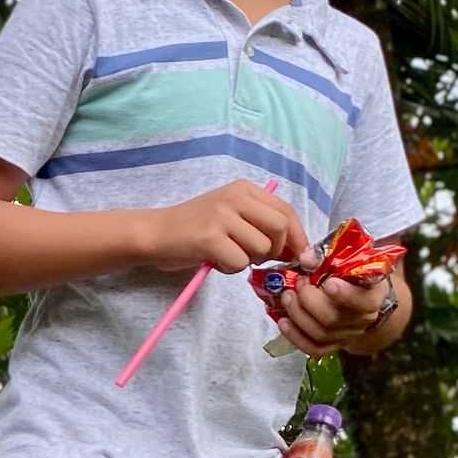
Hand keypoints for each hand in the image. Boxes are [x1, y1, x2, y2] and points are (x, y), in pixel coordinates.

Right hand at [140, 180, 310, 277]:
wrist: (155, 233)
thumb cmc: (194, 228)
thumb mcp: (230, 214)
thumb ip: (260, 224)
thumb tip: (297, 250)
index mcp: (243, 189)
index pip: (286, 210)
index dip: (299, 236)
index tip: (302, 255)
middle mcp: (235, 197)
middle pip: (280, 227)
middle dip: (276, 250)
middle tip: (257, 258)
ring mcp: (222, 216)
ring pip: (261, 247)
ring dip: (249, 260)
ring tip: (228, 255)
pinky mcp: (210, 237)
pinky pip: (239, 262)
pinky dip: (230, 268)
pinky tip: (215, 260)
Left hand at [272, 268, 405, 357]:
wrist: (360, 295)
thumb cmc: (352, 274)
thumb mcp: (347, 260)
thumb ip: (326, 257)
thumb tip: (305, 258)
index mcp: (373, 295)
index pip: (363, 301)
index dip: (345, 294)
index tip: (329, 283)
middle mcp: (363, 319)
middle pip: (333, 319)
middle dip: (309, 301)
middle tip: (298, 285)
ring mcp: (348, 334)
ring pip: (321, 334)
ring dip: (298, 315)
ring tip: (286, 297)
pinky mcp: (333, 345)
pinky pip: (314, 349)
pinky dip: (295, 337)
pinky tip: (283, 322)